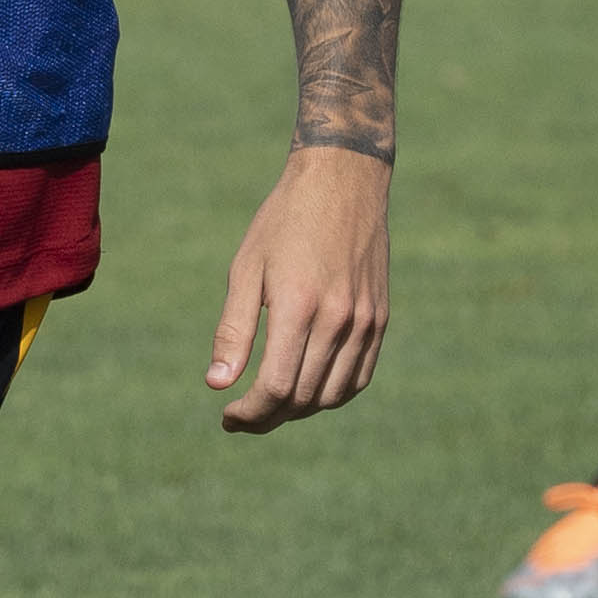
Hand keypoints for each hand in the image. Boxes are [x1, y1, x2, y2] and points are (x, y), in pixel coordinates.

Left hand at [206, 143, 389, 430]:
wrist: (343, 180)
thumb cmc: (284, 220)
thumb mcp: (246, 268)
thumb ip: (233, 330)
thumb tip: (217, 384)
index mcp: (298, 305)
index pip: (276, 387)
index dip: (250, 413)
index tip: (228, 417)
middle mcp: (338, 319)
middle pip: (303, 398)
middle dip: (267, 417)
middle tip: (242, 416)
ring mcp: (365, 321)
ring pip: (332, 395)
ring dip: (298, 411)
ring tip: (271, 404)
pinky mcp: (380, 318)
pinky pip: (359, 377)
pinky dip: (331, 395)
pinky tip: (307, 390)